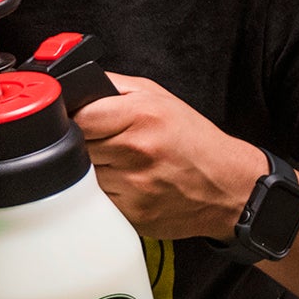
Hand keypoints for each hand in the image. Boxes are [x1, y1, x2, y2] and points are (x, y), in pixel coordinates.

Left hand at [73, 74, 263, 241]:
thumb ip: (109, 86)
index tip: (72, 122)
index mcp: (140, 116)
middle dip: (80, 145)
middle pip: (74, 148)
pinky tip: (123, 183)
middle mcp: (136, 151)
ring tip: (115, 163)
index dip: (69, 120)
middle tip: (100, 143)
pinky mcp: (132, 213)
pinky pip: (96, 200)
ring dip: (88, 171)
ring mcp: (133, 186)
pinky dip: (101, 192)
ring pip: (81, 176)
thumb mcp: (156, 97)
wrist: (230, 187)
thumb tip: (71, 85)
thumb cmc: (193, 140)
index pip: (76, 117)